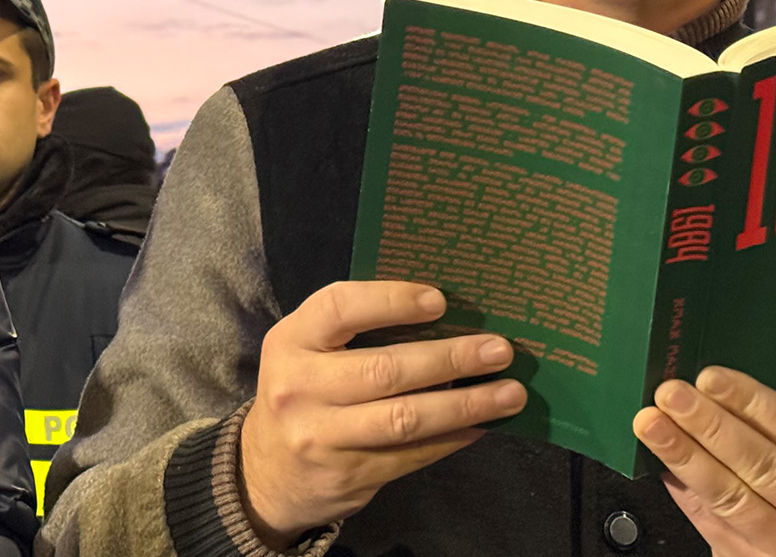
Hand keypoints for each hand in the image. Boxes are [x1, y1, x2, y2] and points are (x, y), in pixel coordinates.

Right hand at [239, 281, 525, 547]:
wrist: (266, 472)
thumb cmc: (303, 391)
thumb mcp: (306, 350)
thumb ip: (354, 329)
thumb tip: (443, 311)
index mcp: (291, 341)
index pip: (339, 308)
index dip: (391, 300)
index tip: (440, 301)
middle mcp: (301, 387)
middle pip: (384, 370)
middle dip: (450, 358)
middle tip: (498, 349)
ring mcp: (323, 436)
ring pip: (405, 419)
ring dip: (465, 404)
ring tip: (510, 393)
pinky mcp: (348, 475)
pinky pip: (412, 455)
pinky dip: (453, 438)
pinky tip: (482, 425)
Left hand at [634, 367, 775, 556]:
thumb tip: (710, 389)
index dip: (751, 402)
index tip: (710, 378)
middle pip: (761, 465)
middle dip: (709, 425)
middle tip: (672, 395)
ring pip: (731, 496)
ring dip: (685, 456)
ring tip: (653, 424)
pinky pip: (711, 520)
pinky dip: (683, 488)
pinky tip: (661, 462)